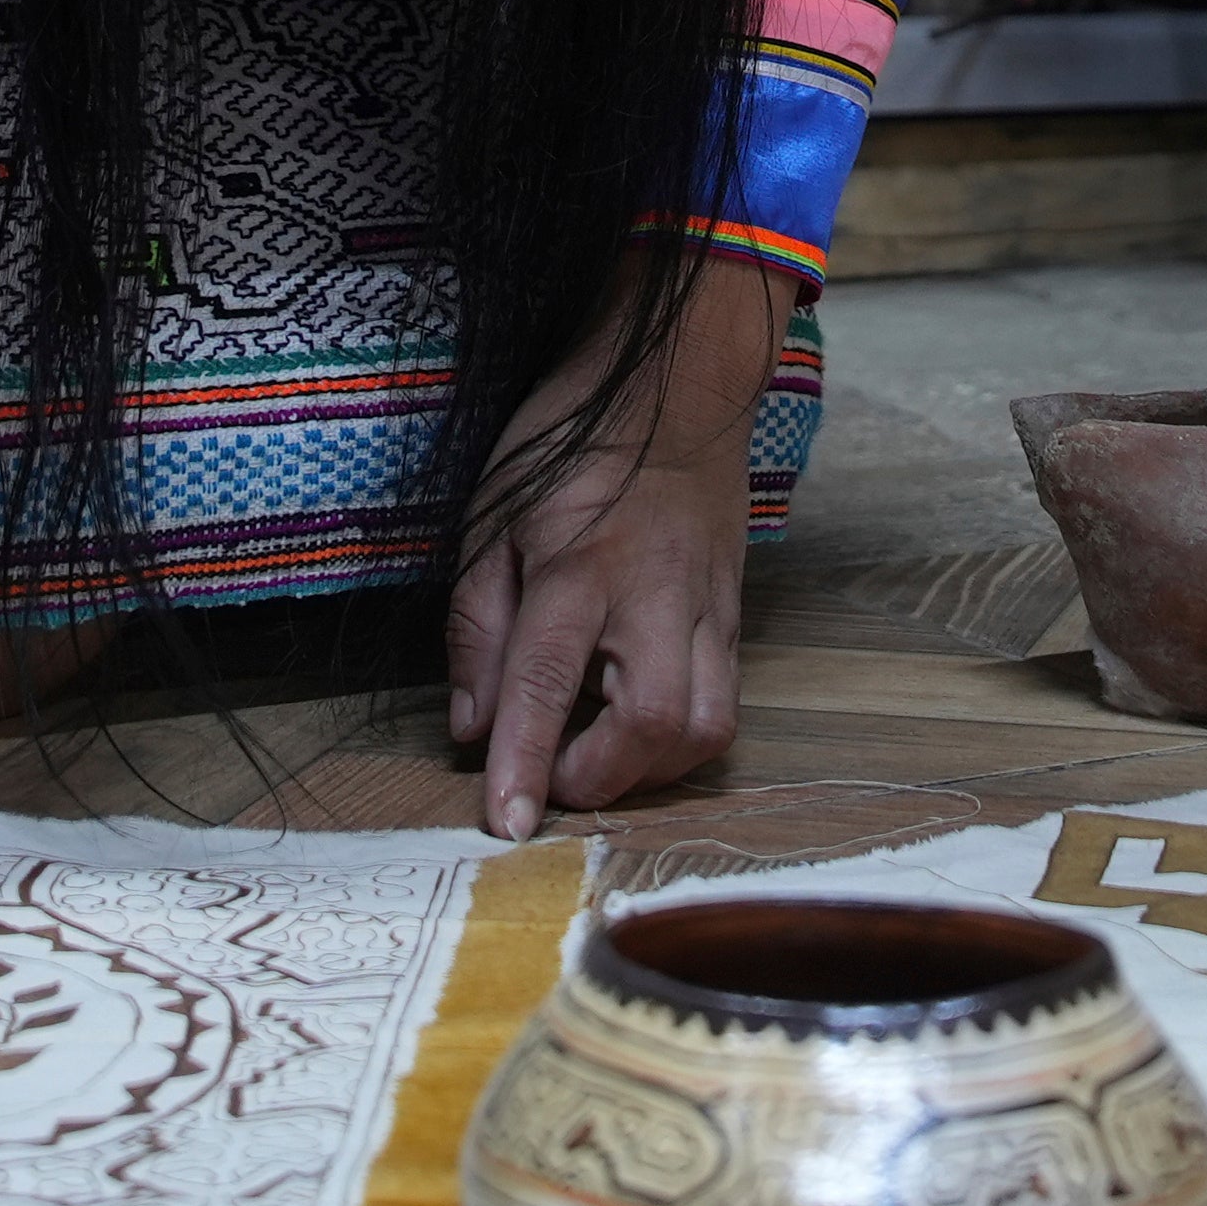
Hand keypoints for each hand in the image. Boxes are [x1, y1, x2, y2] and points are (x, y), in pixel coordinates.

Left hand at [445, 258, 792, 837]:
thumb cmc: (569, 444)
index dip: (523, 760)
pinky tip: (637, 728)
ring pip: (707, 725)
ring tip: (598, 757)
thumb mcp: (490, 518)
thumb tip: (472, 730)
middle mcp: (652, 593)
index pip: (543, 680)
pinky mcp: (735, 614)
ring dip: (650, 770)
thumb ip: (476, 628)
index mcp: (577, 564)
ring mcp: (706, 606)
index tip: (506, 824)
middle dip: (600, 778)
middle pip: (652, 721)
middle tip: (551, 776)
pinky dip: (681, 738)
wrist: (675, 381)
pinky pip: (726, 701)